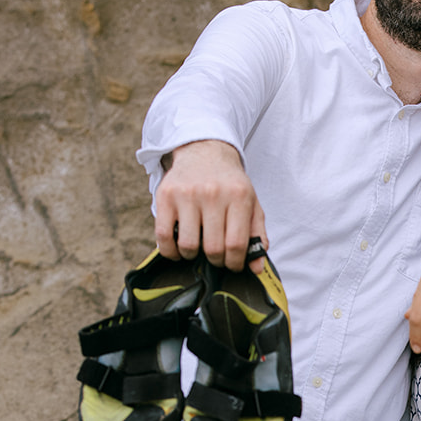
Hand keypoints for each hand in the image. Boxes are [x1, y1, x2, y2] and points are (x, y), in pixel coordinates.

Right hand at [154, 139, 266, 267]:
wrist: (205, 151)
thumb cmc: (230, 184)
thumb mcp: (251, 204)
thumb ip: (257, 236)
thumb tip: (257, 269)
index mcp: (239, 196)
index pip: (236, 245)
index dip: (235, 263)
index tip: (232, 263)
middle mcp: (213, 193)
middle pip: (213, 248)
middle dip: (216, 261)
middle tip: (216, 256)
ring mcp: (187, 194)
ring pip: (188, 246)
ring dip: (192, 256)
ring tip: (197, 249)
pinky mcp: (166, 195)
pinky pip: (163, 236)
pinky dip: (169, 251)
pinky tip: (177, 248)